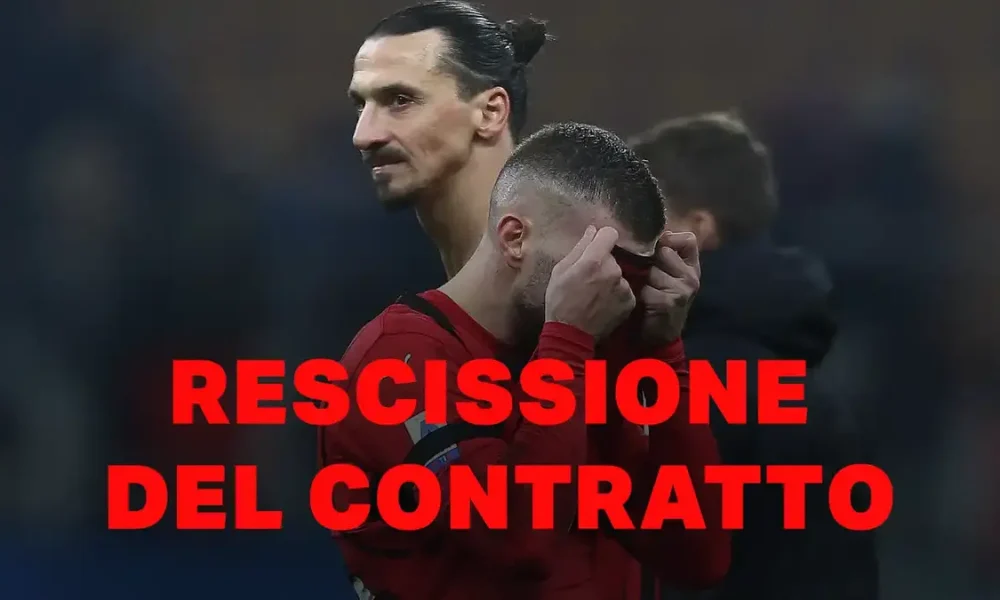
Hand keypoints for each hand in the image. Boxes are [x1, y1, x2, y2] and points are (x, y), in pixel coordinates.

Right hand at [545, 226, 635, 339]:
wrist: (571, 335)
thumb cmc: (560, 301)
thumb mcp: (560, 271)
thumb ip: (579, 249)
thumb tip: (592, 231)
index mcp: (594, 260)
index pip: (610, 233)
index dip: (602, 238)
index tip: (597, 246)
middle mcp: (613, 271)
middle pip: (613, 257)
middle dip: (603, 263)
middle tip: (589, 278)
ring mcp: (624, 287)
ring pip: (619, 274)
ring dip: (610, 280)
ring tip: (595, 294)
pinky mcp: (630, 301)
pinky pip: (624, 290)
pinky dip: (616, 294)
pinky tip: (604, 303)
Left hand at [638, 231, 700, 345]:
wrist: (659, 335)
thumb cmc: (658, 299)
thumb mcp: (664, 274)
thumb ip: (663, 256)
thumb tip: (653, 234)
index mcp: (692, 266)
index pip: (688, 239)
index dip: (670, 240)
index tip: (658, 249)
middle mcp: (692, 276)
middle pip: (665, 252)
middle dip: (651, 263)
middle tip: (649, 277)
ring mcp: (683, 290)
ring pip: (654, 270)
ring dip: (644, 281)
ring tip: (648, 292)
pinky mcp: (671, 302)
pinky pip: (647, 288)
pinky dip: (641, 296)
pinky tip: (645, 304)